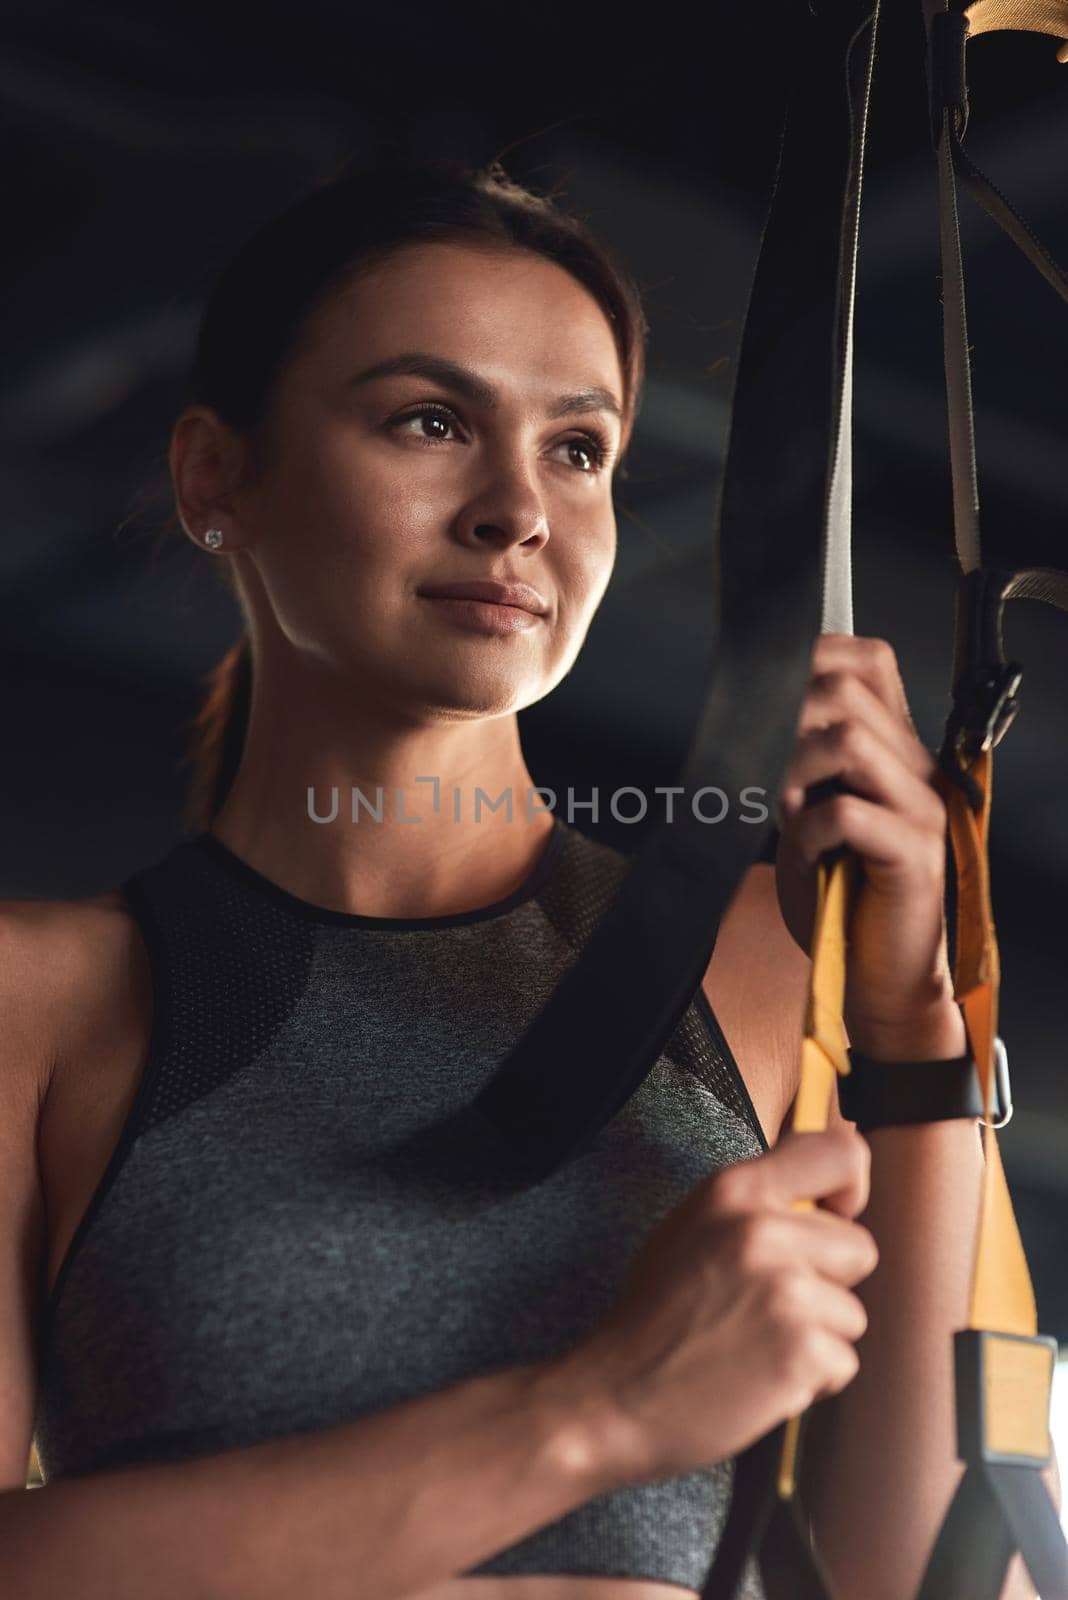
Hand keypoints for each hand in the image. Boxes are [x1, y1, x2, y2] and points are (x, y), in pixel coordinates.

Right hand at [547, 1129, 876, 1483]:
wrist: (614, 1397)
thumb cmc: (654, 1317)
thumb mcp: (691, 1227)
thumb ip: (754, 1203)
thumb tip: (824, 1194)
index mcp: (733, 1191)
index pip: (840, 1152)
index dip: (850, 1187)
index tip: (834, 1216)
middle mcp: (762, 1230)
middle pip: (859, 1247)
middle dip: (826, 1283)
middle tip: (768, 1305)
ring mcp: (785, 1290)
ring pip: (851, 1313)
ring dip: (816, 1338)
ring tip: (756, 1345)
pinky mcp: (801, 1349)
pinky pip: (843, 1363)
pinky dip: (810, 1381)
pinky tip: (759, 1378)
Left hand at [773, 634, 965, 1059]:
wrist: (880, 980)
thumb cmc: (840, 902)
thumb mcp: (811, 819)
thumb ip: (798, 767)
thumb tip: (753, 718)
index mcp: (896, 753)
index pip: (870, 661)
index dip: (812, 662)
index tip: (767, 702)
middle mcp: (917, 771)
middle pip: (848, 692)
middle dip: (787, 724)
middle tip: (768, 778)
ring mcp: (920, 809)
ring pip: (848, 741)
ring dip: (794, 774)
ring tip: (788, 817)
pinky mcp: (912, 854)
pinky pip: (846, 814)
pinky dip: (808, 833)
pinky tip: (806, 858)